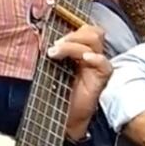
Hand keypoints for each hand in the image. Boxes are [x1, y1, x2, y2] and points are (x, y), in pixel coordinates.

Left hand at [47, 25, 111, 141]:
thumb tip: (40, 36)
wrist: (65, 117)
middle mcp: (91, 56)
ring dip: (74, 43)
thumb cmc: (58, 93)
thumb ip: (52, 52)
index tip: (48, 37)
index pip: (84, 29)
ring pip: (95, 41)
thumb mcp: (51, 67)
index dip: (69, 28)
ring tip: (56, 53)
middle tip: (54, 46)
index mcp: (81, 51)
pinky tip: (85, 59)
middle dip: (72, 35)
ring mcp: (97, 66)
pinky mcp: (101, 78)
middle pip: (92, 31)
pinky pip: (104, 63)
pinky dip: (95, 58)